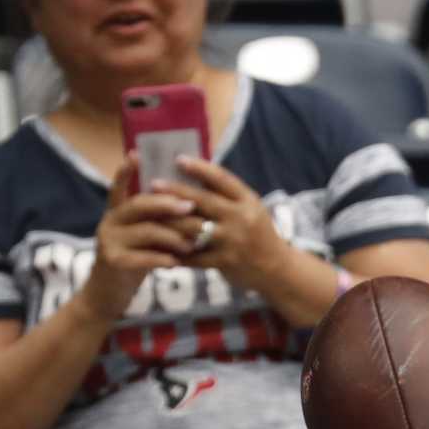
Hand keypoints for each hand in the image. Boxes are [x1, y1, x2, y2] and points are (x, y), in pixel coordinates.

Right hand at [84, 154, 196, 322]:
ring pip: (146, 231)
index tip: (136, 154)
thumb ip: (153, 223)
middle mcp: (109, 223)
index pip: (119, 188)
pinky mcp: (113, 262)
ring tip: (191, 244)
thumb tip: (186, 206)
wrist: (106, 297)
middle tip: (190, 206)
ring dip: (173, 236)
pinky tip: (176, 262)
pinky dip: (163, 258)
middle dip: (167, 204)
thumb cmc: (131, 264)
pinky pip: (143, 256)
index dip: (125, 171)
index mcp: (116, 213)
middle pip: (139, 205)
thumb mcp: (140, 239)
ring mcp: (109, 242)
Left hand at [155, 157, 288, 290]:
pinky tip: (159, 246)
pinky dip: (177, 251)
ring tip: (151, 214)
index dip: (199, 168)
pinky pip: (195, 255)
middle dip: (176, 191)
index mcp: (247, 201)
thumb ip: (226, 194)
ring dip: (170, 221)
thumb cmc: (257, 233)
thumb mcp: (250, 209)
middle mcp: (241, 218)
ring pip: (194, 228)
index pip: (222, 179)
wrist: (276, 269)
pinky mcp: (224, 262)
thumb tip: (195, 171)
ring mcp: (232, 241)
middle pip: (203, 201)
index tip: (178, 159)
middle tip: (154, 183)